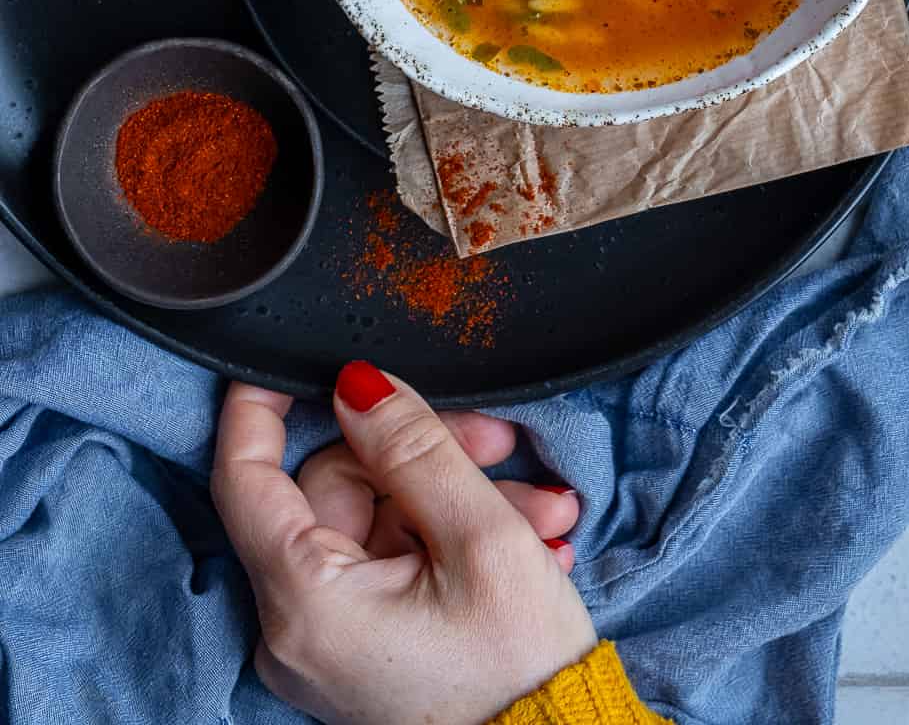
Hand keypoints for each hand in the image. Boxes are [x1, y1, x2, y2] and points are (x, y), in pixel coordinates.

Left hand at [211, 363, 594, 724]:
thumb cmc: (519, 669)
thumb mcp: (481, 536)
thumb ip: (413, 446)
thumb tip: (357, 383)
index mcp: (305, 604)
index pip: (244, 480)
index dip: (260, 408)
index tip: (286, 360)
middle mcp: (298, 629)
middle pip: (336, 487)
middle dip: (425, 452)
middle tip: (500, 442)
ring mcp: (331, 641)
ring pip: (378, 517)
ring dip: (458, 494)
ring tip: (543, 510)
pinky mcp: (365, 647)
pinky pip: (393, 559)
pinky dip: (452, 536)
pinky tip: (525, 536)